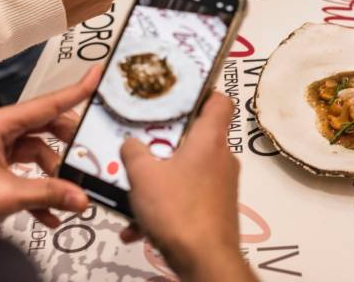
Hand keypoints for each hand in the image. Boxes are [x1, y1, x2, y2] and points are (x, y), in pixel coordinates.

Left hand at [0, 66, 101, 227]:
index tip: (96, 75)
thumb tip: (80, 197)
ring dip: (53, 174)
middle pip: (43, 127)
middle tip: (89, 152)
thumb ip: (48, 193)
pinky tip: (49, 213)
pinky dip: (38, 190)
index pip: (45, 104)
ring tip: (66, 194)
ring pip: (36, 152)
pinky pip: (24, 172)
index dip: (74, 91)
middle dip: (67, 144)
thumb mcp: (6, 194)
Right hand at [120, 93, 257, 281]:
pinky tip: (138, 227)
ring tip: (131, 196)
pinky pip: (188, 197)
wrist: (205, 262)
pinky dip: (165, 207)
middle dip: (164, 143)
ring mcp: (222, 185)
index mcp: (209, 139)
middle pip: (195, 137)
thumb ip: (133, 152)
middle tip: (140, 146)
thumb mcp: (143, 175)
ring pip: (186, 171)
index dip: (201, 92)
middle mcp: (221, 158)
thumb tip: (132, 144)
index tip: (177, 96)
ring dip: (159, 181)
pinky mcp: (217, 209)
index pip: (219, 101)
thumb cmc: (177, 209)